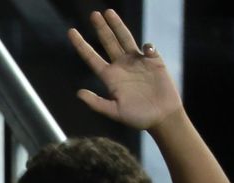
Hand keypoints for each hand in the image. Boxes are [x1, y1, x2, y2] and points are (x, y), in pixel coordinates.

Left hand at [69, 8, 181, 131]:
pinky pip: (148, 48)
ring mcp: (138, 62)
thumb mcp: (114, 112)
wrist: (161, 118)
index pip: (91, 57)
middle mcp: (121, 66)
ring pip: (125, 39)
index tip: (71, 31)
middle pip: (108, 43)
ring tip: (109, 13)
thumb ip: (97, 103)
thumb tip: (79, 93)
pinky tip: (145, 50)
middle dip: (101, 28)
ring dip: (118, 26)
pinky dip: (146, 46)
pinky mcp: (154, 62)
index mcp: (109, 77)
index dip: (81, 45)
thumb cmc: (137, 118)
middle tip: (93, 14)